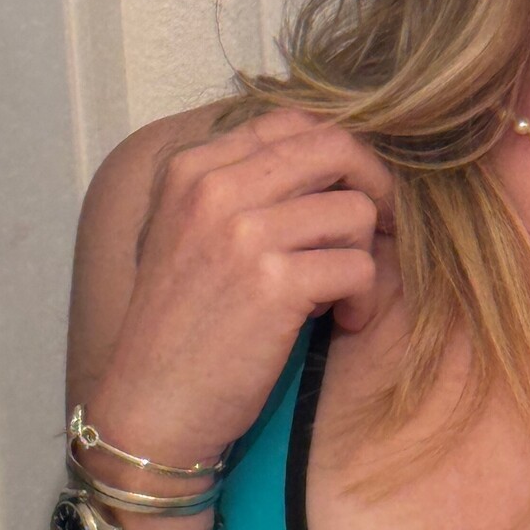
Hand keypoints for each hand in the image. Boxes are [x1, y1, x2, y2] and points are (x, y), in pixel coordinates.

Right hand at [96, 106, 396, 464]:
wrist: (151, 406)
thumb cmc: (184, 323)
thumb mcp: (193, 232)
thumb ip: (248, 186)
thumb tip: (339, 159)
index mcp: (193, 168)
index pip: (293, 123)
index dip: (340, 156)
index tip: (353, 193)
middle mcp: (214, 188)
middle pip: (336, 149)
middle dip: (375, 188)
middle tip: (378, 232)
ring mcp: (243, 233)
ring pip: (356, 211)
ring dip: (362, 257)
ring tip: (336, 294)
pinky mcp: (274, 284)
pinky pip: (359, 267)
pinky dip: (363, 298)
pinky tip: (340, 320)